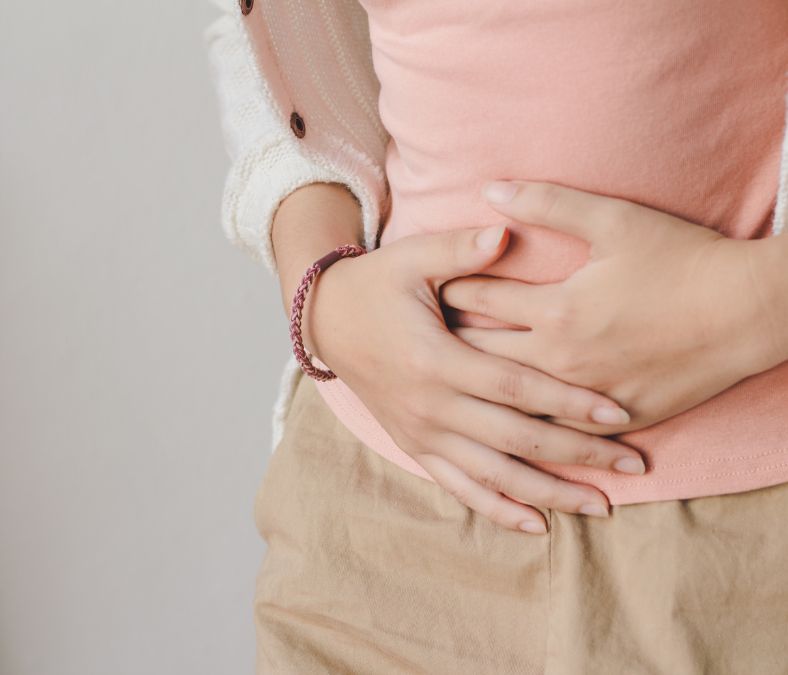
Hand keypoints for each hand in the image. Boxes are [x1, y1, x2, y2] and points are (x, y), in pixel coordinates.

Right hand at [302, 223, 646, 532]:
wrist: (327, 320)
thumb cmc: (376, 285)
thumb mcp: (411, 258)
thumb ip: (460, 250)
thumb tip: (507, 232)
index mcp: (435, 360)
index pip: (515, 387)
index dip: (568, 401)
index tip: (619, 413)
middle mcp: (430, 406)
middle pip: (515, 440)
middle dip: (577, 454)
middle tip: (633, 465)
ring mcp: (420, 432)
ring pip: (493, 474)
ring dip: (548, 494)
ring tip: (599, 507)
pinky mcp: (414, 445)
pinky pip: (458, 486)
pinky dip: (497, 508)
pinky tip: (536, 525)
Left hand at [440, 179, 784, 435]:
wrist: (749, 312)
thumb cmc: (683, 259)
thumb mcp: (615, 219)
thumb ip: (548, 203)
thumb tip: (490, 191)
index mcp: (557, 310)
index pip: (481, 298)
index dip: (448, 288)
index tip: (424, 288)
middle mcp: (563, 360)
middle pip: (484, 354)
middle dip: (448, 342)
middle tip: (417, 338)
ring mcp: (588, 397)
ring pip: (513, 401)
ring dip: (478, 389)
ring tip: (446, 383)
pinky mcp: (617, 419)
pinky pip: (558, 430)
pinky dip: (525, 424)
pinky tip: (503, 425)